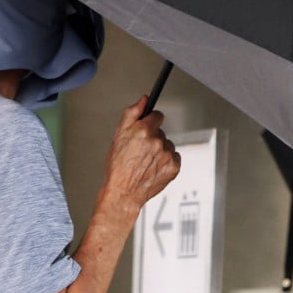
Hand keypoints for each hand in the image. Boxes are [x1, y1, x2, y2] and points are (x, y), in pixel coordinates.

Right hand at [101, 96, 180, 214]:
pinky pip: (174, 157)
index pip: (157, 115)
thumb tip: (144, 99)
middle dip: (152, 138)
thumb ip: (132, 113)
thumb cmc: (118, 167)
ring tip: (146, 162)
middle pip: (161, 132)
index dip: (150, 122)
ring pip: (167, 145)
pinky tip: (154, 168)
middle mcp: (157, 141)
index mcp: (143, 130)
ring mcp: (167, 154)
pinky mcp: (174, 166)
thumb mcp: (118, 135)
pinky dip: (166, 162)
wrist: (124, 192)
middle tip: (140, 151)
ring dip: (160, 150)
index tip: (146, 129)